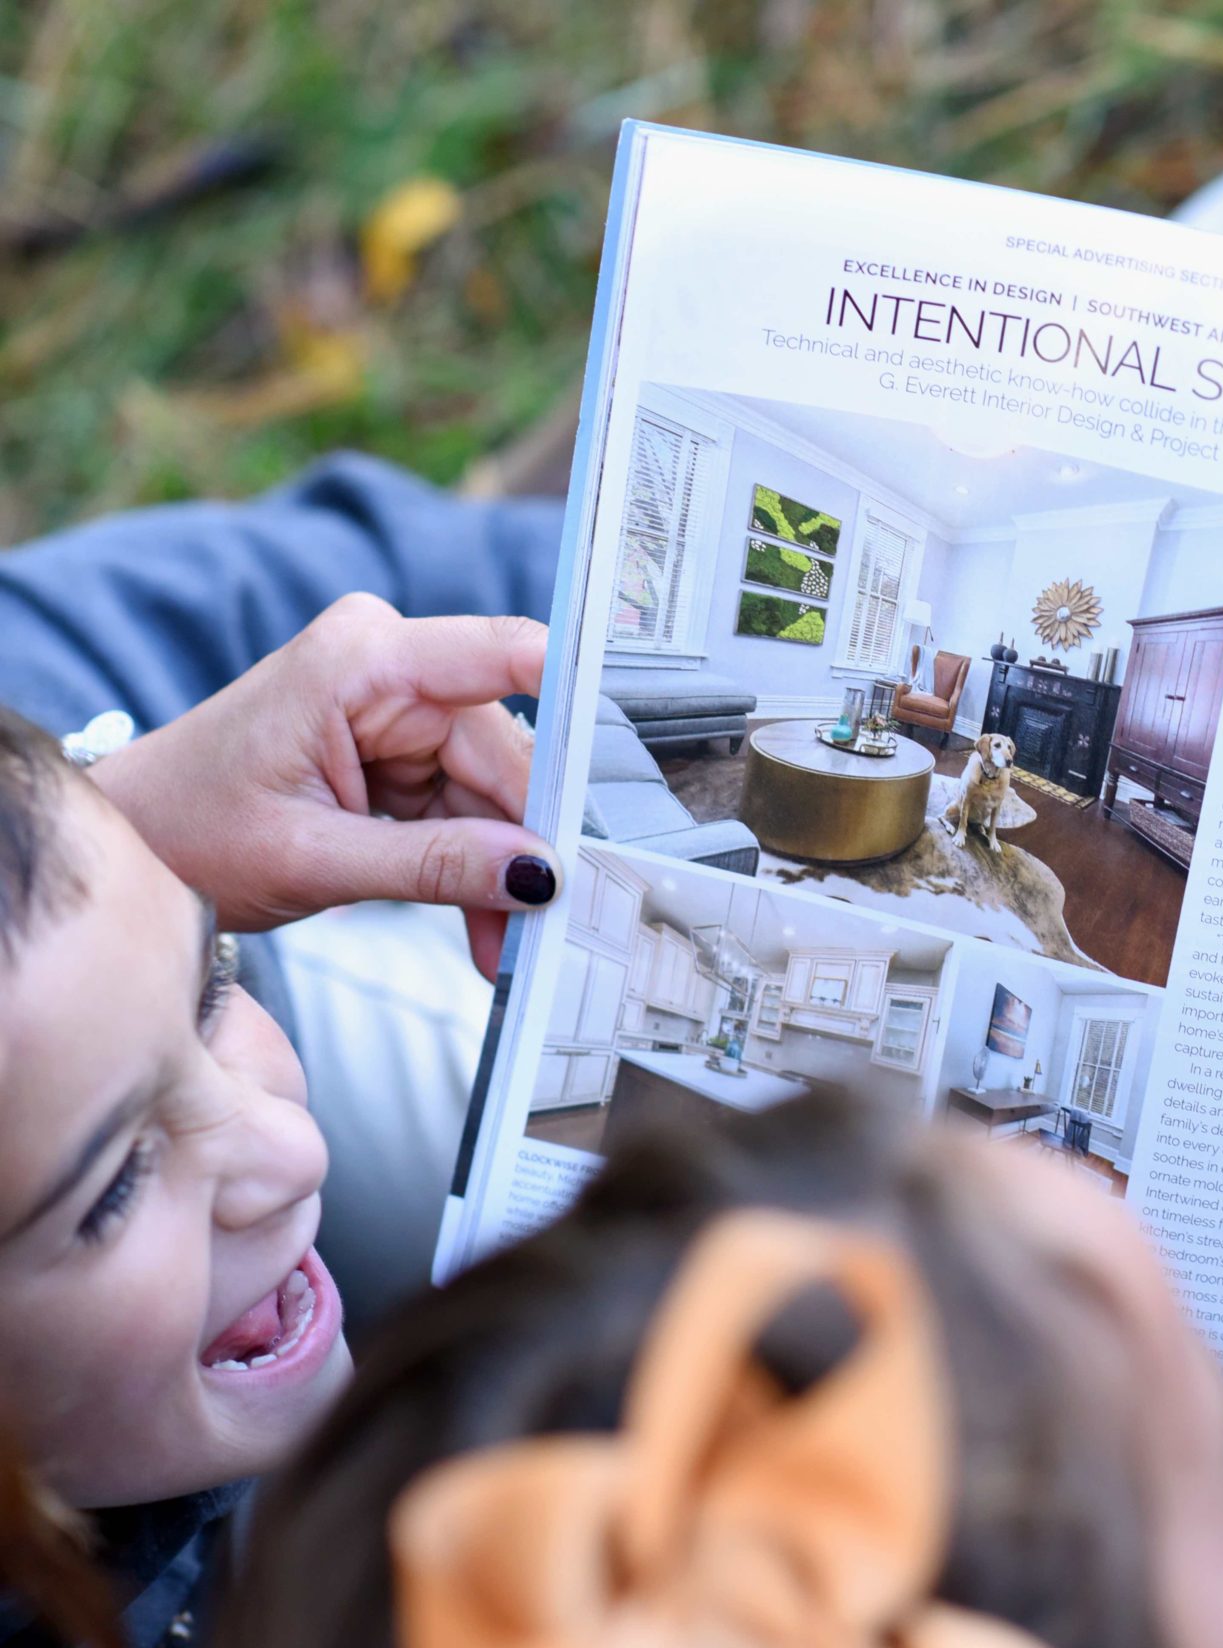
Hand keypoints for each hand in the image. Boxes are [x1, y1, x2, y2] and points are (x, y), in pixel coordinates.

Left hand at [89, 593, 557, 977]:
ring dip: (500, 872)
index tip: (623, 772)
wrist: (133, 842)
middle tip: (542, 930)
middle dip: (524, 844)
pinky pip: (465, 807)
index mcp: (363, 659)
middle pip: (506, 749)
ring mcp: (395, 704)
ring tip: (500, 950)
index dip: (578, 704)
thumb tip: (540, 876)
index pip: (507, 655)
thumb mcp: (313, 858)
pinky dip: (473, 868)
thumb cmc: (189, 830)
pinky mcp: (398, 746)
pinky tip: (481, 927)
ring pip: (493, 790)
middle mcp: (389, 664)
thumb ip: (434, 864)